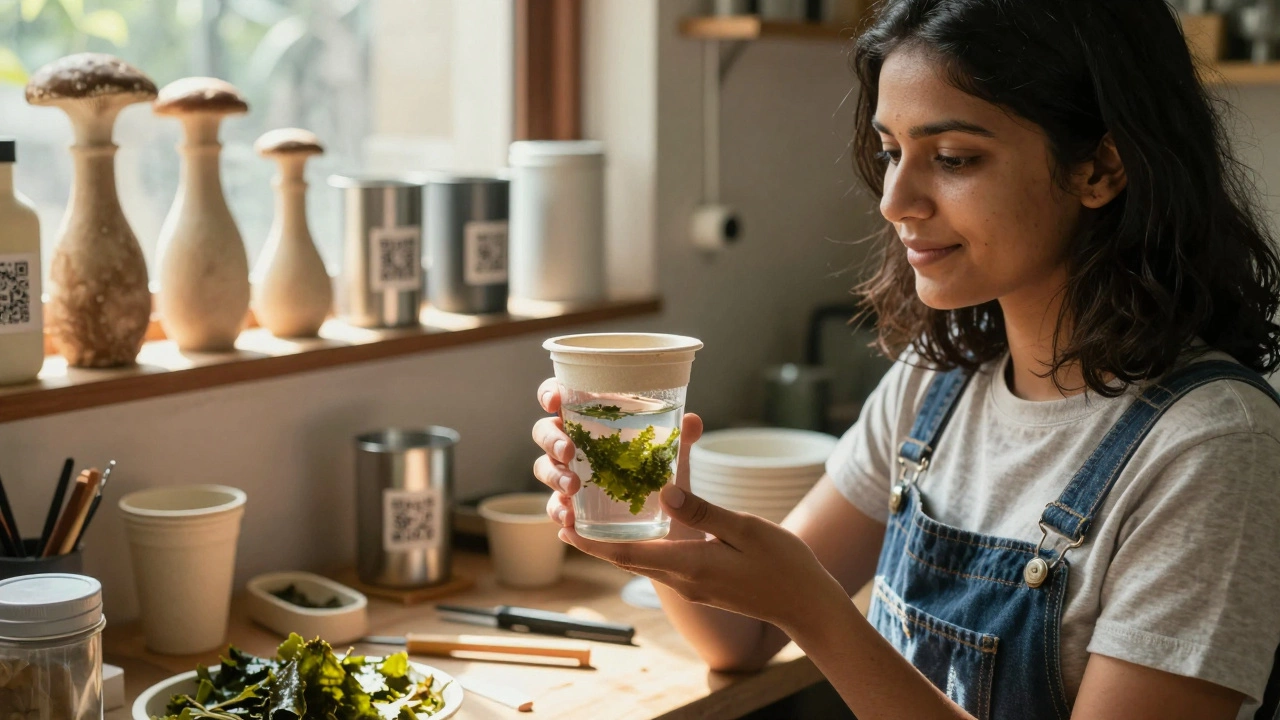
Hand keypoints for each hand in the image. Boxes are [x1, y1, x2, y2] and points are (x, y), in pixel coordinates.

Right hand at [530, 378, 704, 539]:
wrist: (668, 520)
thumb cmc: (658, 472)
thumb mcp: (673, 456)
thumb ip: (680, 439)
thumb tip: (691, 422)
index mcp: (592, 419)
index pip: (562, 397)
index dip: (549, 393)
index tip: (553, 400)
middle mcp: (574, 443)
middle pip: (545, 431)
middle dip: (551, 439)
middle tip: (569, 451)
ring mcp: (568, 474)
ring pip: (545, 468)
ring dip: (554, 475)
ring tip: (573, 487)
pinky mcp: (572, 506)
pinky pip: (555, 506)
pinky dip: (558, 511)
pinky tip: (569, 520)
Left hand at [532, 379, 839, 630]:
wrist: (807, 605)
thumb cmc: (783, 564)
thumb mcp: (745, 528)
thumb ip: (702, 511)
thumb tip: (663, 491)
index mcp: (689, 565)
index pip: (627, 555)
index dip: (591, 542)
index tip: (562, 527)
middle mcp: (684, 580)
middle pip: (627, 559)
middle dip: (595, 541)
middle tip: (567, 514)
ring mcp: (693, 587)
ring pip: (644, 563)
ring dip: (617, 545)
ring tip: (595, 518)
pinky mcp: (703, 586)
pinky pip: (663, 565)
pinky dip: (643, 548)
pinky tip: (643, 529)